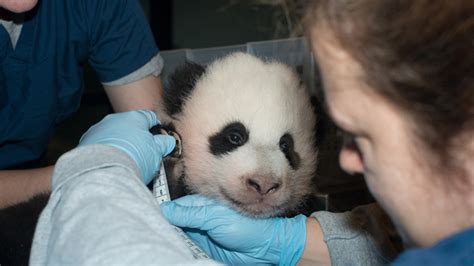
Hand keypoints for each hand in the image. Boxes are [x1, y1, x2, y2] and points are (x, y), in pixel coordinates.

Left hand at [79, 110, 174, 183]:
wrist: (103, 172)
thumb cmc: (133, 159)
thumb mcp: (157, 152)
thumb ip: (163, 144)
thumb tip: (168, 141)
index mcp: (134, 118)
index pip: (149, 117)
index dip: (156, 126)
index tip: (159, 135)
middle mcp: (114, 120)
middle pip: (129, 126)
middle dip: (136, 137)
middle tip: (144, 153)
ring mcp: (98, 130)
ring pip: (113, 136)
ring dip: (120, 145)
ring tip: (126, 162)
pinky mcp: (85, 143)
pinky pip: (100, 146)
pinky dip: (106, 153)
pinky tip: (111, 165)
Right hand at [160, 194, 306, 264]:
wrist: (265, 249)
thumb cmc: (247, 227)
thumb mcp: (215, 217)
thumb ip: (190, 213)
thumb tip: (165, 209)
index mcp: (201, 206)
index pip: (174, 207)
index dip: (161, 211)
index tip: (146, 214)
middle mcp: (198, 219)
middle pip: (172, 222)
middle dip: (162, 225)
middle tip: (146, 231)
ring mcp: (199, 234)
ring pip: (176, 235)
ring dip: (168, 238)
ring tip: (152, 240)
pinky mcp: (202, 249)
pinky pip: (184, 248)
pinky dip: (176, 249)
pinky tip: (167, 249)